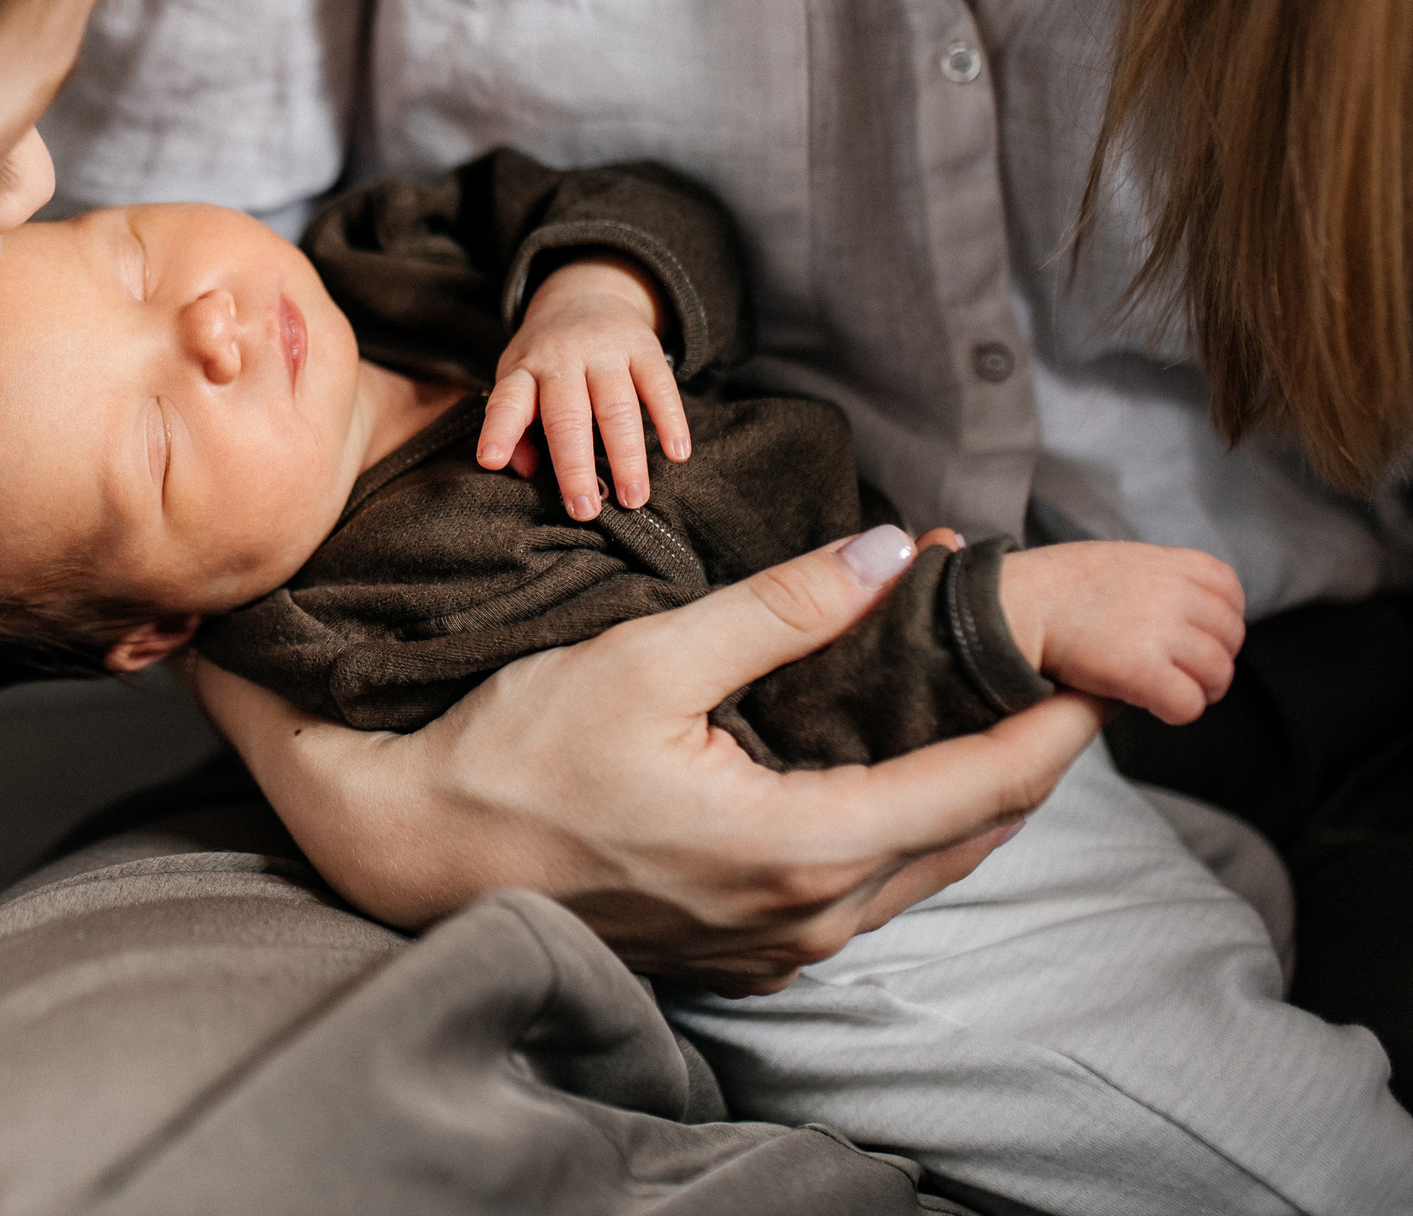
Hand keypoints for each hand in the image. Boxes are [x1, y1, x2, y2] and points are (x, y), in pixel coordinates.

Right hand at [189, 527, 1106, 993]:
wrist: (414, 849)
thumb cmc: (515, 749)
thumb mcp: (647, 655)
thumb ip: (780, 609)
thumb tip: (895, 554)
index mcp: (795, 848)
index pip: (976, 792)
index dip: (1051, 733)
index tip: (1099, 679)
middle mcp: (800, 919)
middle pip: (965, 841)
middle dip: (1022, 759)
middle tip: (1050, 682)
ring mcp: (770, 951)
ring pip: (917, 877)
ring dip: (965, 799)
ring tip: (987, 720)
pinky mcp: (739, 958)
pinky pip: (861, 900)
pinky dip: (900, 837)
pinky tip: (890, 780)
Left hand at [476, 252, 691, 519]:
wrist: (585, 293)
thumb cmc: (546, 358)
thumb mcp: (519, 381)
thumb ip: (517, 427)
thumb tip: (525, 471)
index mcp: (524, 370)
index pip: (507, 400)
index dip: (498, 430)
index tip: (489, 461)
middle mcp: (562, 358)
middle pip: (567, 415)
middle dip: (574, 465)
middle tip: (585, 510)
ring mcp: (605, 351)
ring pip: (617, 406)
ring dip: (627, 455)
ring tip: (634, 498)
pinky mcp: (644, 348)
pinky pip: (660, 386)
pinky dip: (671, 420)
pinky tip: (678, 453)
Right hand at [998, 541, 1243, 724]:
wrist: (1014, 605)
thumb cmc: (1052, 586)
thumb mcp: (1115, 559)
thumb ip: (1157, 577)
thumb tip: (1183, 611)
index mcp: (1169, 563)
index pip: (1230, 590)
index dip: (1222, 618)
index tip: (1200, 635)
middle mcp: (1173, 593)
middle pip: (1230, 635)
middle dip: (1213, 658)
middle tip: (1184, 670)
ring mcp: (1161, 632)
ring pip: (1217, 673)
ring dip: (1200, 688)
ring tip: (1171, 691)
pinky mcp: (1144, 671)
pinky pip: (1188, 704)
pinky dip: (1176, 711)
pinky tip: (1152, 704)